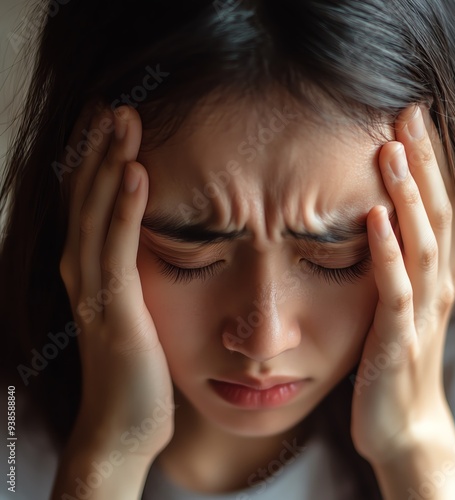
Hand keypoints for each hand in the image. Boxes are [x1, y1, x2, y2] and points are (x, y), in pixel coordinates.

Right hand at [58, 103, 173, 461]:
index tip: (113, 120)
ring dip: (111, 164)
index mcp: (90, 268)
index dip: (97, 158)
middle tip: (116, 103)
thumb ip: (134, 270)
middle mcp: (81, 271)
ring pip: (98, 214)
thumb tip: (152, 238)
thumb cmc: (136, 365)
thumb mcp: (134, 305)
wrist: (124, 423)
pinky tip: (137, 173)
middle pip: (86, 196)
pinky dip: (125, 209)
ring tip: (124, 121)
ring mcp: (93, 289)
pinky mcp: (114, 309)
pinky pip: (118, 249)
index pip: (90, 201)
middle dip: (99, 148)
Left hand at [350, 105, 454, 463]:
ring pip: (420, 243)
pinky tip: (375, 221)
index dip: (430, 164)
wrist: (404, 427)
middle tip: (409, 113)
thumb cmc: (396, 363)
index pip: (436, 209)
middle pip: (435, 214)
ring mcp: (418, 312)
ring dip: (408, 195)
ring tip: (391, 150)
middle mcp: (433, 286)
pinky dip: (386, 253)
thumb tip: (380, 223)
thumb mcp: (399, 305)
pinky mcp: (396, 339)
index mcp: (431, 277)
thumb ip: (396, 267)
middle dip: (423, 163)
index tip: (414, 120)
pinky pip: (394, 289)